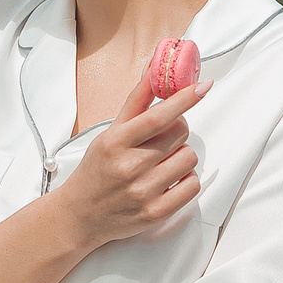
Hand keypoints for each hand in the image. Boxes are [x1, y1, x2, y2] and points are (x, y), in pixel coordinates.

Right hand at [55, 74, 206, 243]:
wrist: (80, 215)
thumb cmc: (97, 169)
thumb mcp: (110, 133)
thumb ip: (136, 101)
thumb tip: (154, 67)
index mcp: (116, 142)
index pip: (157, 116)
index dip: (184, 100)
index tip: (203, 87)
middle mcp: (129, 166)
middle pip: (181, 134)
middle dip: (178, 131)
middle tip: (164, 138)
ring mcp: (143, 192)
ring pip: (189, 159)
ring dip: (181, 157)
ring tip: (163, 163)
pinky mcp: (155, 213)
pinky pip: (192, 186)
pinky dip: (186, 180)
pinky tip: (169, 180)